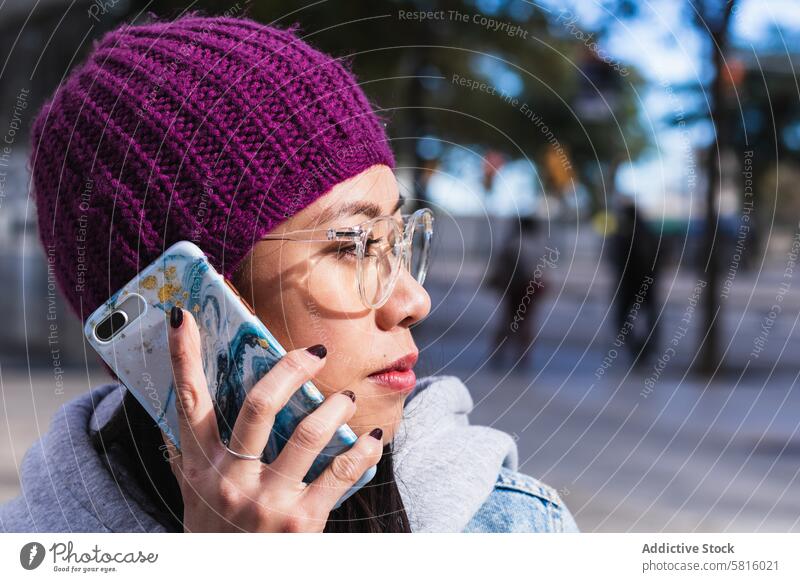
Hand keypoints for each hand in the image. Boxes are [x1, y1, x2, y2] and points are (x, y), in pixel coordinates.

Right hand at [160, 307, 382, 531]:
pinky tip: (372, 438)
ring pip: (308, 432)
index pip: (188, 401)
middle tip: (316, 352)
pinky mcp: (301, 523)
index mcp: (199, 466)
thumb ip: (189, 452)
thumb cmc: (214, 534)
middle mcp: (230, 480)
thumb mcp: (192, 494)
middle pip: (260, 404)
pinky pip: (340, 474)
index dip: (182, 355)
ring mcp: (266, 501)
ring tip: (346, 398)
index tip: (181, 314)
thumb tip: (181, 404)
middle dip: (292, 368)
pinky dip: (363, 450)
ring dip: (335, 405)